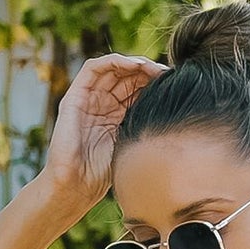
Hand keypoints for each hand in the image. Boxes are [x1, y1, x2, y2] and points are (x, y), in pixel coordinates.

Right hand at [41, 53, 170, 207]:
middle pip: (126, 76)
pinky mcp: (74, 96)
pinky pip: (93, 68)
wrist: (75, 186)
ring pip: (112, 69)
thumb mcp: (131, 146)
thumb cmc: (102, 176)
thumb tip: (175, 119)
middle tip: (166, 72)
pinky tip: (132, 65)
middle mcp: (101, 104)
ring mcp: (87, 99)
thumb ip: (143, 128)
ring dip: (133, 63)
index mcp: (115, 116)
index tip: (173, 83)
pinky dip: (113, 62)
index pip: (136, 89)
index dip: (154, 83)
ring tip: (151, 68)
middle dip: (147, 72)